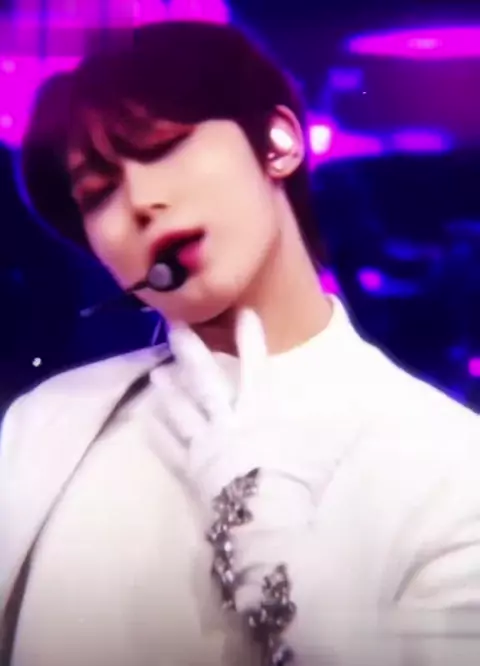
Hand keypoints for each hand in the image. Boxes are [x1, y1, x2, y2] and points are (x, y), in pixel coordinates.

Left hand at [150, 309, 314, 611]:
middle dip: (191, 352)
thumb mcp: (322, 450)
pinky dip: (160, 435)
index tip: (244, 313)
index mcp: (259, 413)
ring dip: (170, 391)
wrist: (265, 521)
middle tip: (174, 326)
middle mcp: (227, 422)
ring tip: (156, 372)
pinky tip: (147, 422)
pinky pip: (172, 449)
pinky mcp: (192, 470)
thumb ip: (336, 427)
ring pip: (182, 411)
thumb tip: (363, 411)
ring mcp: (205, 446)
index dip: (251, 340)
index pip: (256, 368)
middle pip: (205, 382)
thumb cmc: (295, 483)